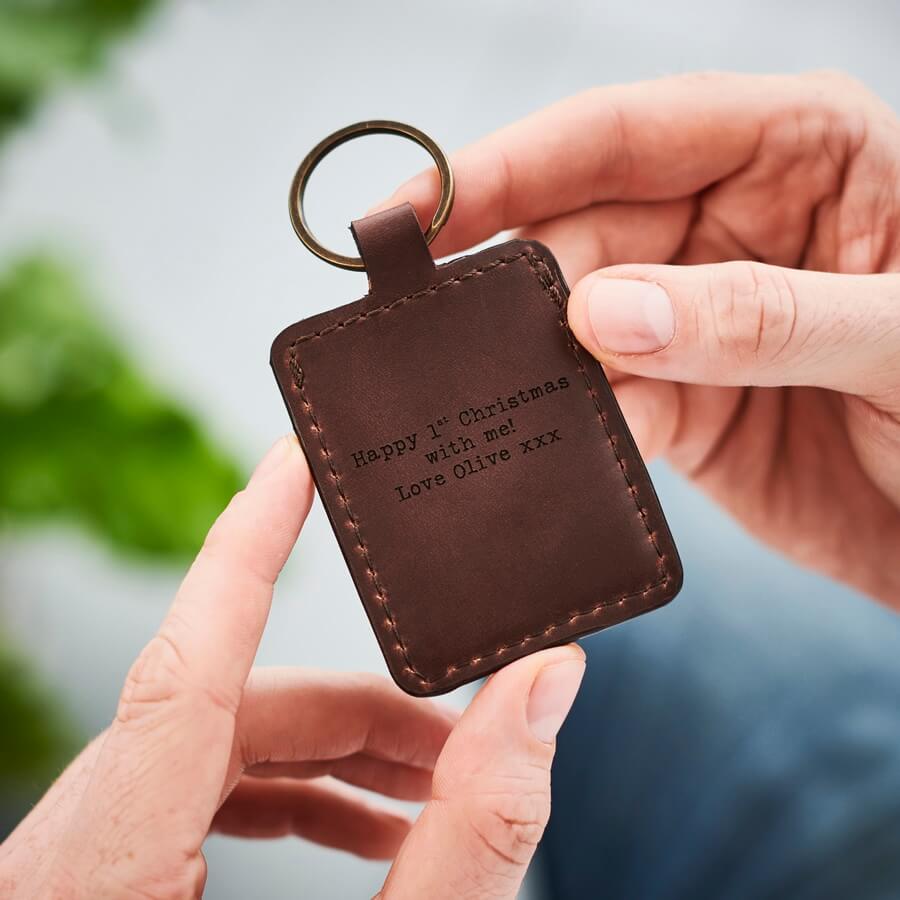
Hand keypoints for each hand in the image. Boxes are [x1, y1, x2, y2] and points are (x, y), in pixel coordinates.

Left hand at [0, 436, 584, 898]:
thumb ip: (474, 832)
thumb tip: (550, 683)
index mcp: (102, 873)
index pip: (188, 653)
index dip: (248, 536)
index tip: (297, 455)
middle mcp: (65, 859)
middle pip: (227, 714)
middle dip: (365, 710)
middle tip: (473, 738)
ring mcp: (74, 873)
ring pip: (210, 755)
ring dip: (336, 760)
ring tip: (441, 790)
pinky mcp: (97, 886)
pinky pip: (190, 801)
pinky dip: (288, 803)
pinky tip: (368, 834)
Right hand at [387, 71, 899, 605]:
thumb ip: (758, 316)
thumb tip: (602, 314)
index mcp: (793, 150)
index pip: (621, 134)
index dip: (508, 165)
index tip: (419, 210)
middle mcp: (727, 225)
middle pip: (577, 232)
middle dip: (511, 279)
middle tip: (441, 331)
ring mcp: (694, 320)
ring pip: (572, 324)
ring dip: (527, 360)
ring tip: (475, 389)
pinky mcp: (677, 404)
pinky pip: (598, 405)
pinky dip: (565, 426)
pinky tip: (539, 442)